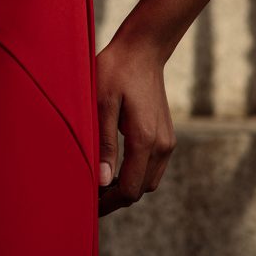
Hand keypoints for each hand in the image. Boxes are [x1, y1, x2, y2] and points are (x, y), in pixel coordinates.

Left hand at [95, 33, 176, 216]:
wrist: (142, 49)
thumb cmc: (115, 71)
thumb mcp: (101, 103)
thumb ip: (103, 143)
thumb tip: (102, 181)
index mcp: (145, 139)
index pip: (130, 190)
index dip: (109, 203)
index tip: (88, 205)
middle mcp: (161, 144)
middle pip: (141, 189)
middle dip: (117, 198)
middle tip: (90, 195)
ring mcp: (167, 140)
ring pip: (149, 181)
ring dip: (128, 187)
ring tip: (100, 184)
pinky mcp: (166, 135)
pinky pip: (153, 166)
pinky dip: (137, 173)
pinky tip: (116, 167)